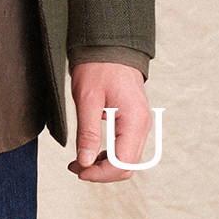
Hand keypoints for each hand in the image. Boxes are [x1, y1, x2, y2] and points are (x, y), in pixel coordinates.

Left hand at [67, 61, 151, 181]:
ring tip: (79, 160)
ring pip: (127, 159)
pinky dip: (109, 154)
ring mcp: (141, 123)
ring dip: (104, 165)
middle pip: (127, 166)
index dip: (99, 174)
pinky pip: (126, 147)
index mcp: (134, 121)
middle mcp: (143, 125)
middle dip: (101, 172)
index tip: (78, 170)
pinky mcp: (134, 120)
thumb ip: (88, 132)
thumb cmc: (98, 67)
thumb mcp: (87, 98)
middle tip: (75, 167)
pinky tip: (91, 150)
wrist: (110, 44)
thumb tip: (85, 162)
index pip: (122, 164)